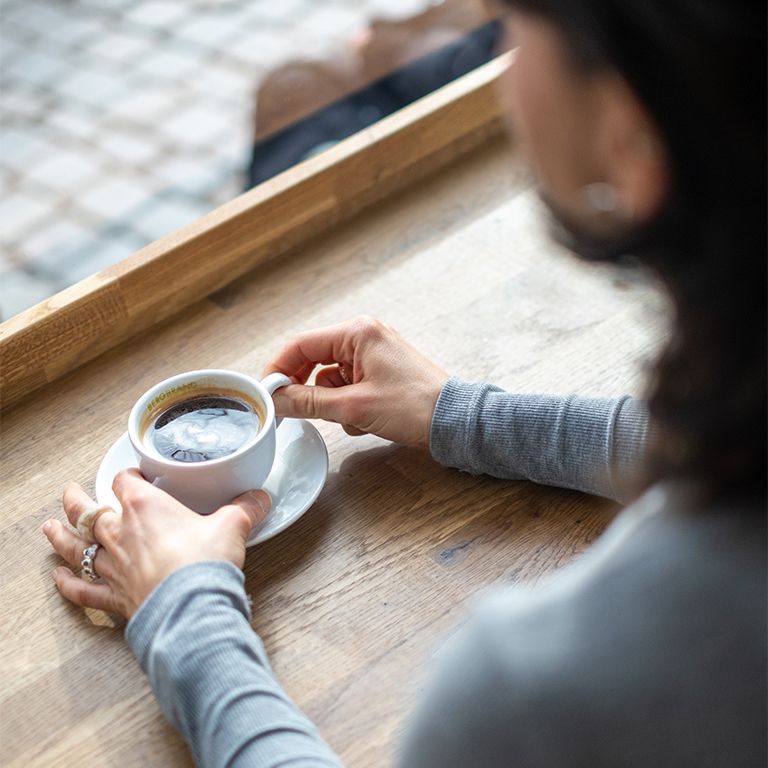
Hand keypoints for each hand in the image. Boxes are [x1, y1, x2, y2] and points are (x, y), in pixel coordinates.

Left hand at [43, 470, 269, 618]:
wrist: (192, 607)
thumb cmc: (205, 562)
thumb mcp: (233, 526)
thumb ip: (246, 508)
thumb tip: (262, 497)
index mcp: (146, 508)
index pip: (126, 483)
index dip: (128, 477)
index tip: (134, 476)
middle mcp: (122, 533)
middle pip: (89, 512)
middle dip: (78, 501)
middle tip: (71, 492)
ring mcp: (114, 567)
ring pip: (77, 548)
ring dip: (62, 537)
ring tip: (50, 527)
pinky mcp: (115, 598)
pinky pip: (83, 591)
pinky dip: (68, 585)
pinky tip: (58, 578)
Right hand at [264, 316, 448, 448]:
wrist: (453, 422)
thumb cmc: (414, 407)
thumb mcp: (354, 407)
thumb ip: (308, 402)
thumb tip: (276, 400)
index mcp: (357, 333)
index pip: (301, 345)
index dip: (279, 370)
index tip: (267, 394)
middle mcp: (363, 337)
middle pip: (313, 361)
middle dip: (309, 391)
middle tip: (298, 413)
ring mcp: (372, 355)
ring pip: (330, 379)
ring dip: (333, 403)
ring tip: (353, 418)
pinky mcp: (379, 373)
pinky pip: (348, 387)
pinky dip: (348, 407)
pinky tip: (365, 421)